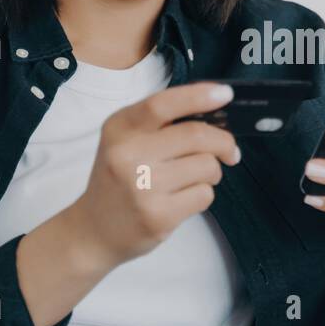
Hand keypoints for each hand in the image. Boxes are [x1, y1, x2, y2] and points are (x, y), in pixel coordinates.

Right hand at [70, 81, 241, 268]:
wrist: (94, 230)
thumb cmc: (119, 179)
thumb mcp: (125, 140)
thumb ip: (162, 122)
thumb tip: (214, 105)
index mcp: (120, 129)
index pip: (163, 104)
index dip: (199, 96)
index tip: (225, 94)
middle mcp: (127, 155)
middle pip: (197, 135)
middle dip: (224, 142)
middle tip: (230, 151)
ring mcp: (143, 187)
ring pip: (207, 166)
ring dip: (212, 172)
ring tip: (193, 178)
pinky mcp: (158, 216)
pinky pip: (204, 195)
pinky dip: (202, 194)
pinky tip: (182, 199)